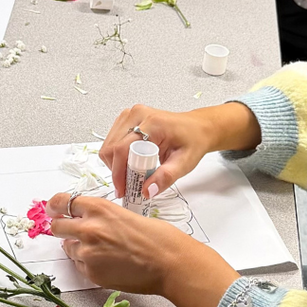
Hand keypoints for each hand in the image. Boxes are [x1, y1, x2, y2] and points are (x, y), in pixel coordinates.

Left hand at [47, 193, 241, 306]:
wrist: (168, 262)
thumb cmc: (157, 236)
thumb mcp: (126, 214)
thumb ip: (103, 217)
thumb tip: (87, 223)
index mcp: (99, 208)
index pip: (63, 202)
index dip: (55, 205)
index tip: (53, 208)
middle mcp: (88, 229)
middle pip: (57, 226)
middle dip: (61, 227)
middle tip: (68, 229)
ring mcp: (88, 254)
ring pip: (69, 248)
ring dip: (78, 247)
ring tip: (102, 249)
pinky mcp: (92, 274)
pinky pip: (81, 266)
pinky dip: (89, 263)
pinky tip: (108, 262)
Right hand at [98, 103, 260, 199]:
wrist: (197, 128)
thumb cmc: (193, 141)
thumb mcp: (185, 162)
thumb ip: (166, 177)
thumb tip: (147, 191)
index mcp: (152, 123)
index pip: (122, 149)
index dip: (119, 173)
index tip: (124, 190)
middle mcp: (138, 114)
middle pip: (111, 148)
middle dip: (117, 170)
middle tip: (131, 184)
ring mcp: (131, 114)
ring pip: (108, 145)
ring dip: (116, 164)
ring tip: (133, 173)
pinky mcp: (127, 119)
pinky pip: (112, 141)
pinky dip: (117, 156)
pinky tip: (132, 163)